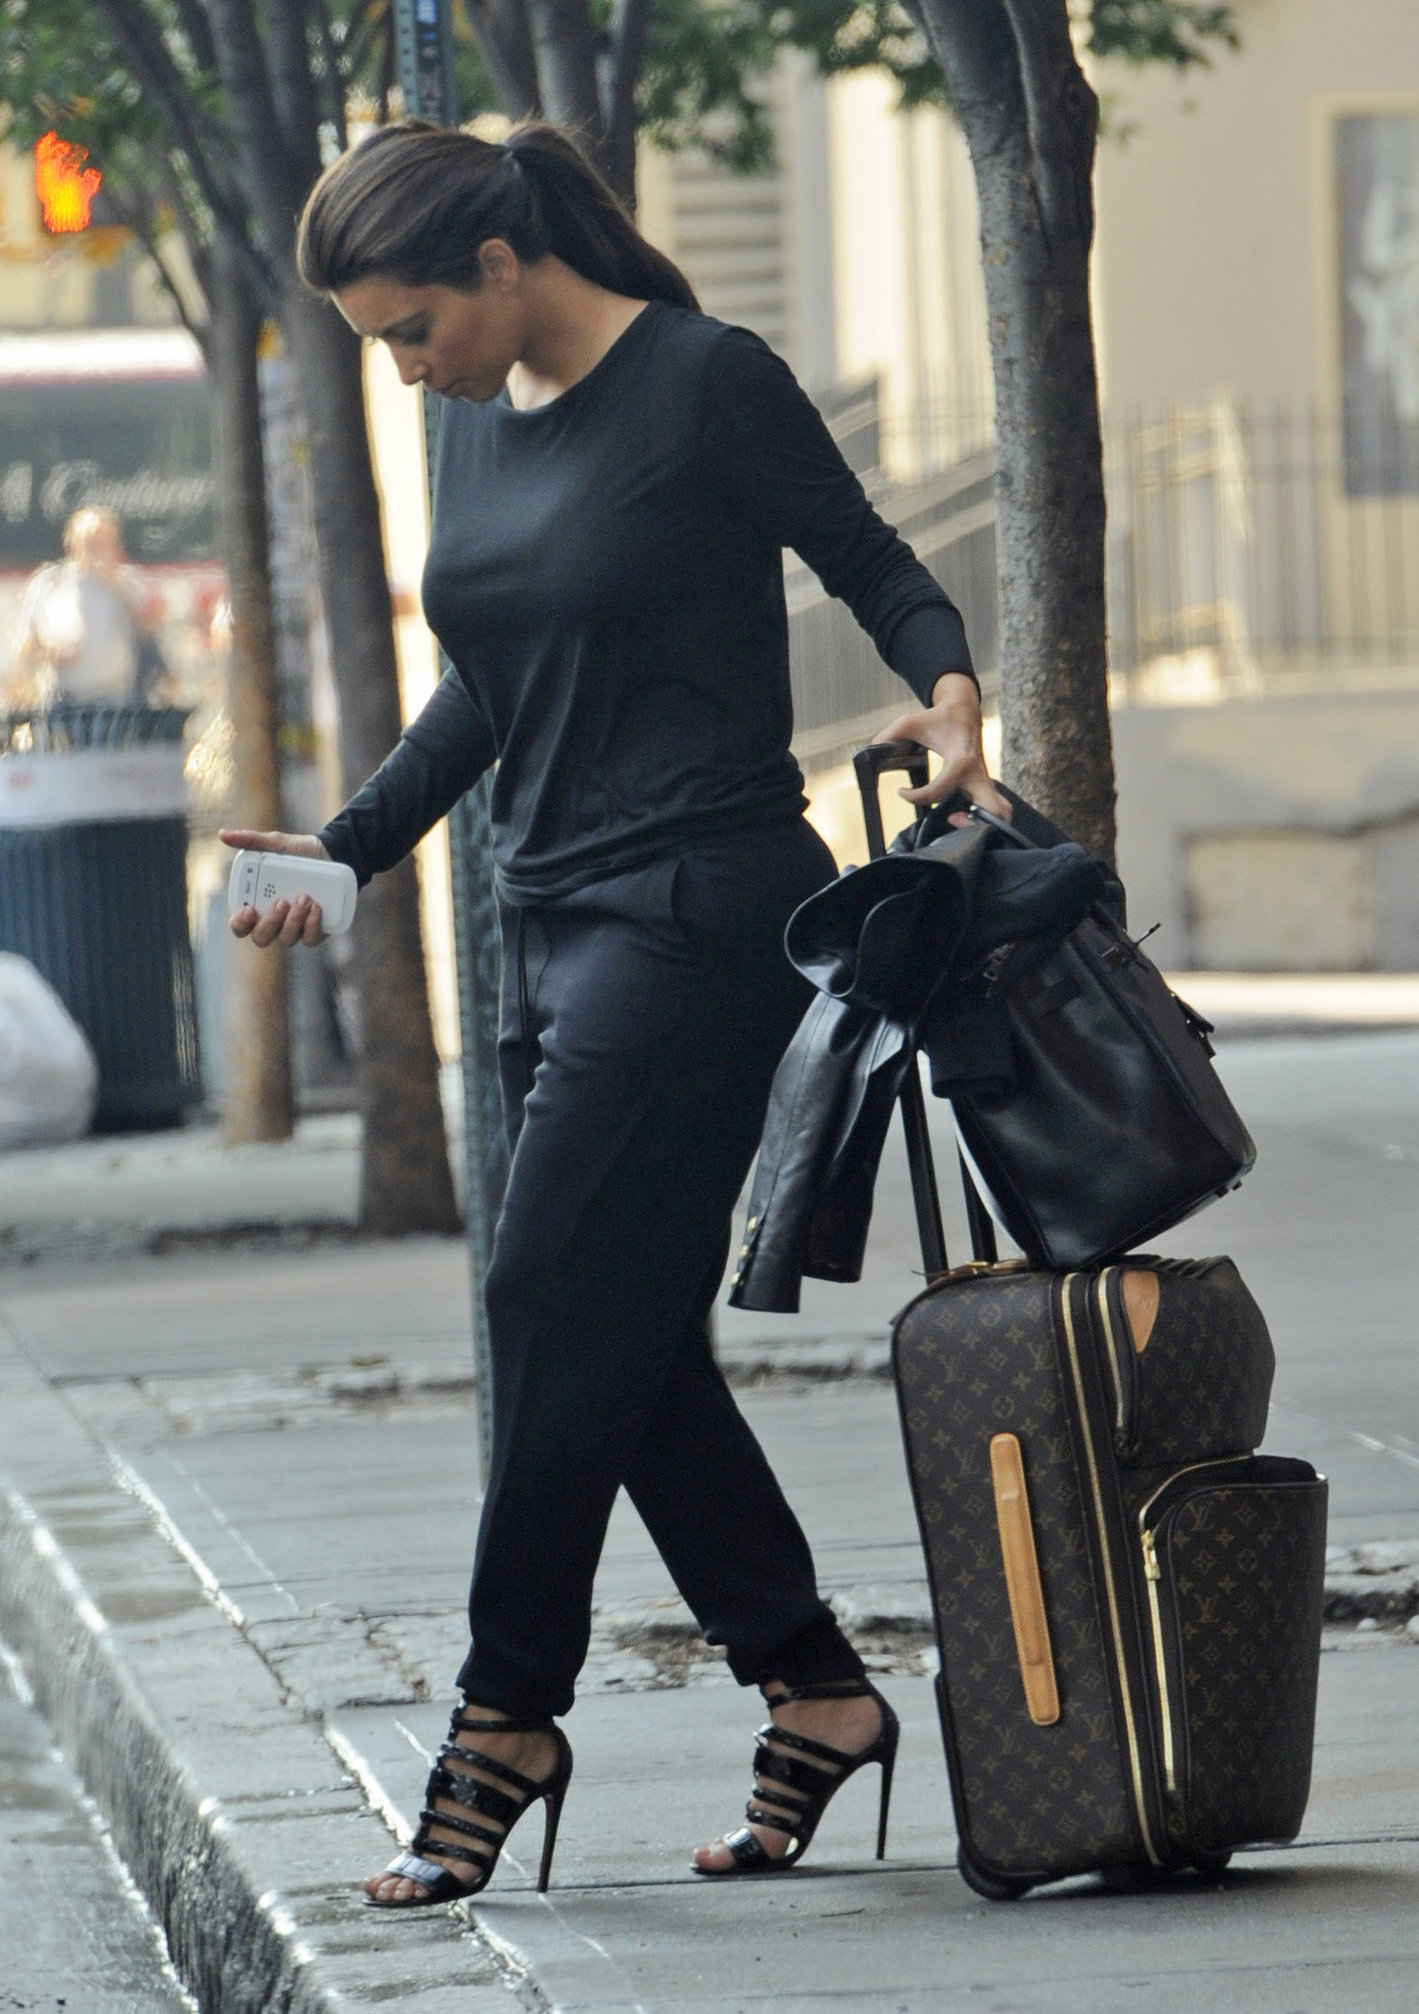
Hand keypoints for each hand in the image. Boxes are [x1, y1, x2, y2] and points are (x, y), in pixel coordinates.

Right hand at [219, 826, 331, 948]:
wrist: (333, 854)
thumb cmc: (298, 852)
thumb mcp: (276, 843)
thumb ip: (250, 840)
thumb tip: (223, 835)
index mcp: (256, 904)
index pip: (239, 925)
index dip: (240, 923)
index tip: (249, 909)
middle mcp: (273, 922)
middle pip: (261, 938)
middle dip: (270, 923)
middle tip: (281, 901)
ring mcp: (294, 929)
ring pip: (286, 939)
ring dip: (293, 921)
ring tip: (305, 897)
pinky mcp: (315, 931)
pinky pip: (310, 939)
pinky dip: (312, 925)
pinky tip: (316, 907)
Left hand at [872, 672, 1010, 822]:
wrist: (964, 709)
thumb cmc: (940, 717)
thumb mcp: (909, 722)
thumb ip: (888, 736)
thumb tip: (871, 751)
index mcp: (960, 759)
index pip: (940, 790)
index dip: (916, 797)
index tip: (901, 792)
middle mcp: (977, 773)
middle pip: (993, 809)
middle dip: (973, 823)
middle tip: (949, 819)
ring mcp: (984, 780)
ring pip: (1001, 811)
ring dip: (983, 823)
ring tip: (956, 820)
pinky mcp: (985, 784)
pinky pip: (995, 808)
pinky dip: (985, 818)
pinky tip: (962, 817)